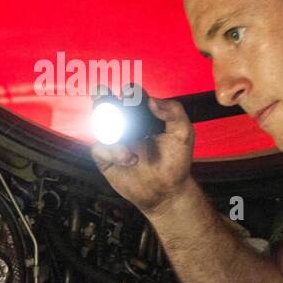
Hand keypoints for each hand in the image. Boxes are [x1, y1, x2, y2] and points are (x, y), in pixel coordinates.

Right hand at [90, 93, 194, 214]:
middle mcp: (127, 125)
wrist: (167, 191)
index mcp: (144, 115)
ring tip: (121, 136)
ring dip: (108, 128)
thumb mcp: (183, 133)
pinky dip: (112, 151)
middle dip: (102, 97)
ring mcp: (115, 140)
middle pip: (108, 105)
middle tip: (101, 95)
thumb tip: (152, 100)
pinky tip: (128, 159)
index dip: (129, 92)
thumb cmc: (176, 161)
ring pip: (100, 124)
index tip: (129, 92)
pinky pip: (99, 147)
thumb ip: (173, 111)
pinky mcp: (106, 157)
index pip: (132, 97)